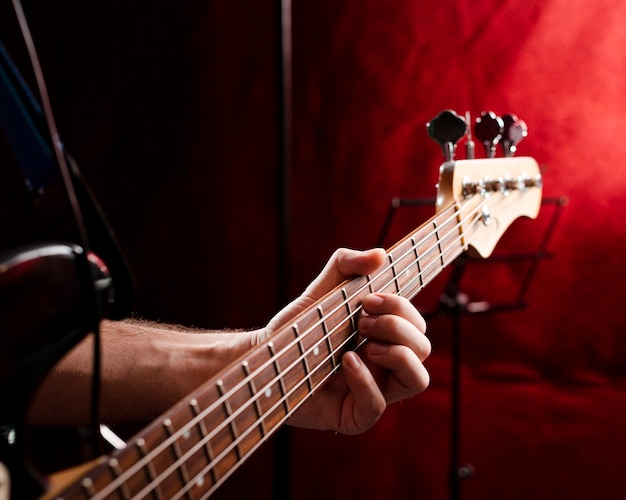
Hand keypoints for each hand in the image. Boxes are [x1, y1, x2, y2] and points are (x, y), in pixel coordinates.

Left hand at [262, 248, 430, 433]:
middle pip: (424, 347)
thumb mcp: (322, 290)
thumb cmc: (299, 328)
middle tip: (361, 321)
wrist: (266, 357)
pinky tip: (345, 362)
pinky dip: (365, 380)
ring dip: (397, 354)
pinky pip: (377, 406)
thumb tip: (380, 254)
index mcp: (386, 338)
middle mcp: (386, 366)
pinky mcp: (354, 416)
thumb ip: (346, 265)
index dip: (402, 309)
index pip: (418, 324)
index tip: (368, 299)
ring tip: (364, 345)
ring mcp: (374, 392)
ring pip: (419, 380)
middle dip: (396, 327)